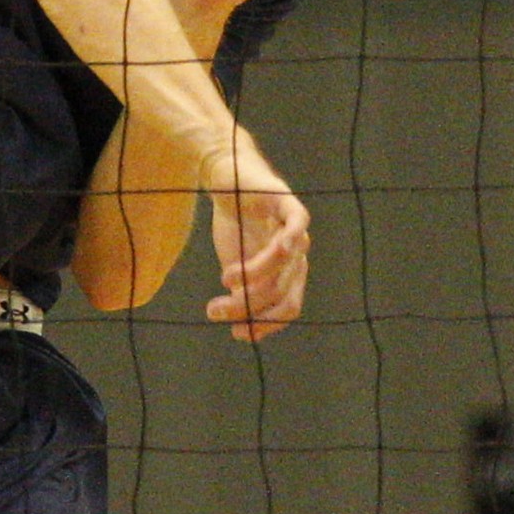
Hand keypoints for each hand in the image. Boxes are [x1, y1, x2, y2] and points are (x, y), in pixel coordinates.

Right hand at [205, 151, 310, 342]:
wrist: (226, 180)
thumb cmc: (234, 224)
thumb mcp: (235, 268)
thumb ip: (242, 295)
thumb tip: (242, 332)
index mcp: (289, 273)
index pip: (288, 309)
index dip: (265, 325)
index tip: (236, 333)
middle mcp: (298, 255)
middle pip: (282, 291)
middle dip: (248, 306)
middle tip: (214, 310)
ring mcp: (295, 229)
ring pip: (282, 265)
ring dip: (252, 277)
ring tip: (225, 277)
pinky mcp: (288, 203)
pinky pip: (297, 224)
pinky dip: (287, 241)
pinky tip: (275, 249)